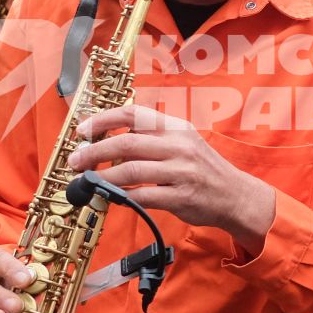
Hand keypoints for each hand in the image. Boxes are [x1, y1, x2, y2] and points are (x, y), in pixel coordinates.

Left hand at [69, 104, 277, 253]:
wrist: (236, 196)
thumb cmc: (204, 170)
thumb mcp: (184, 143)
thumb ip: (153, 138)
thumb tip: (111, 140)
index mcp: (176, 128)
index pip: (134, 115)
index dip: (104, 120)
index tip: (83, 130)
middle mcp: (179, 146)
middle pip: (127, 143)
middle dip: (95, 152)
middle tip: (76, 160)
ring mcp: (181, 172)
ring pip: (131, 170)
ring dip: (103, 176)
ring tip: (86, 181)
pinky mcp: (181, 197)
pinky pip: (144, 196)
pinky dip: (123, 197)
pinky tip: (111, 197)